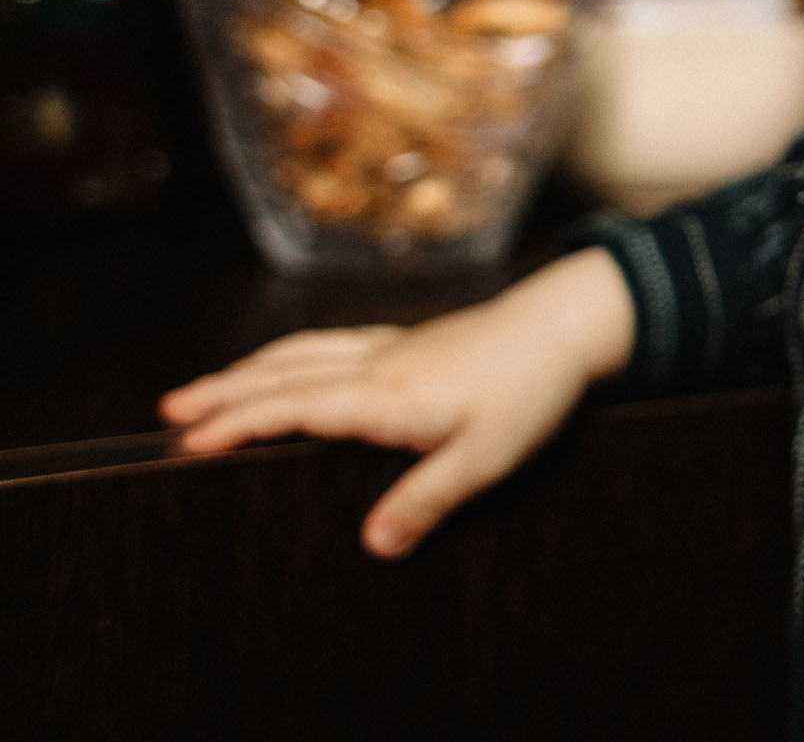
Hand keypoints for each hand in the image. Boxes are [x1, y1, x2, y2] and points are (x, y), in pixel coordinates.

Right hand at [157, 247, 634, 558]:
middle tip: (170, 412)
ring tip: (204, 389)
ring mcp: (392, 348)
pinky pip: (331, 342)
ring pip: (304, 353)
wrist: (564, 327)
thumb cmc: (529, 394)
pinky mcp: (408, 341)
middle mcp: (380, 366)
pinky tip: (283, 362)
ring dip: (251, 370)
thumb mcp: (486, 459)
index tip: (192, 440)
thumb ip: (427, 500)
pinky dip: (292, 353)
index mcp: (390, 397)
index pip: (300, 409)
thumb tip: (373, 544)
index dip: (244, 423)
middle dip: (226, 394)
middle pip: (288, 376)